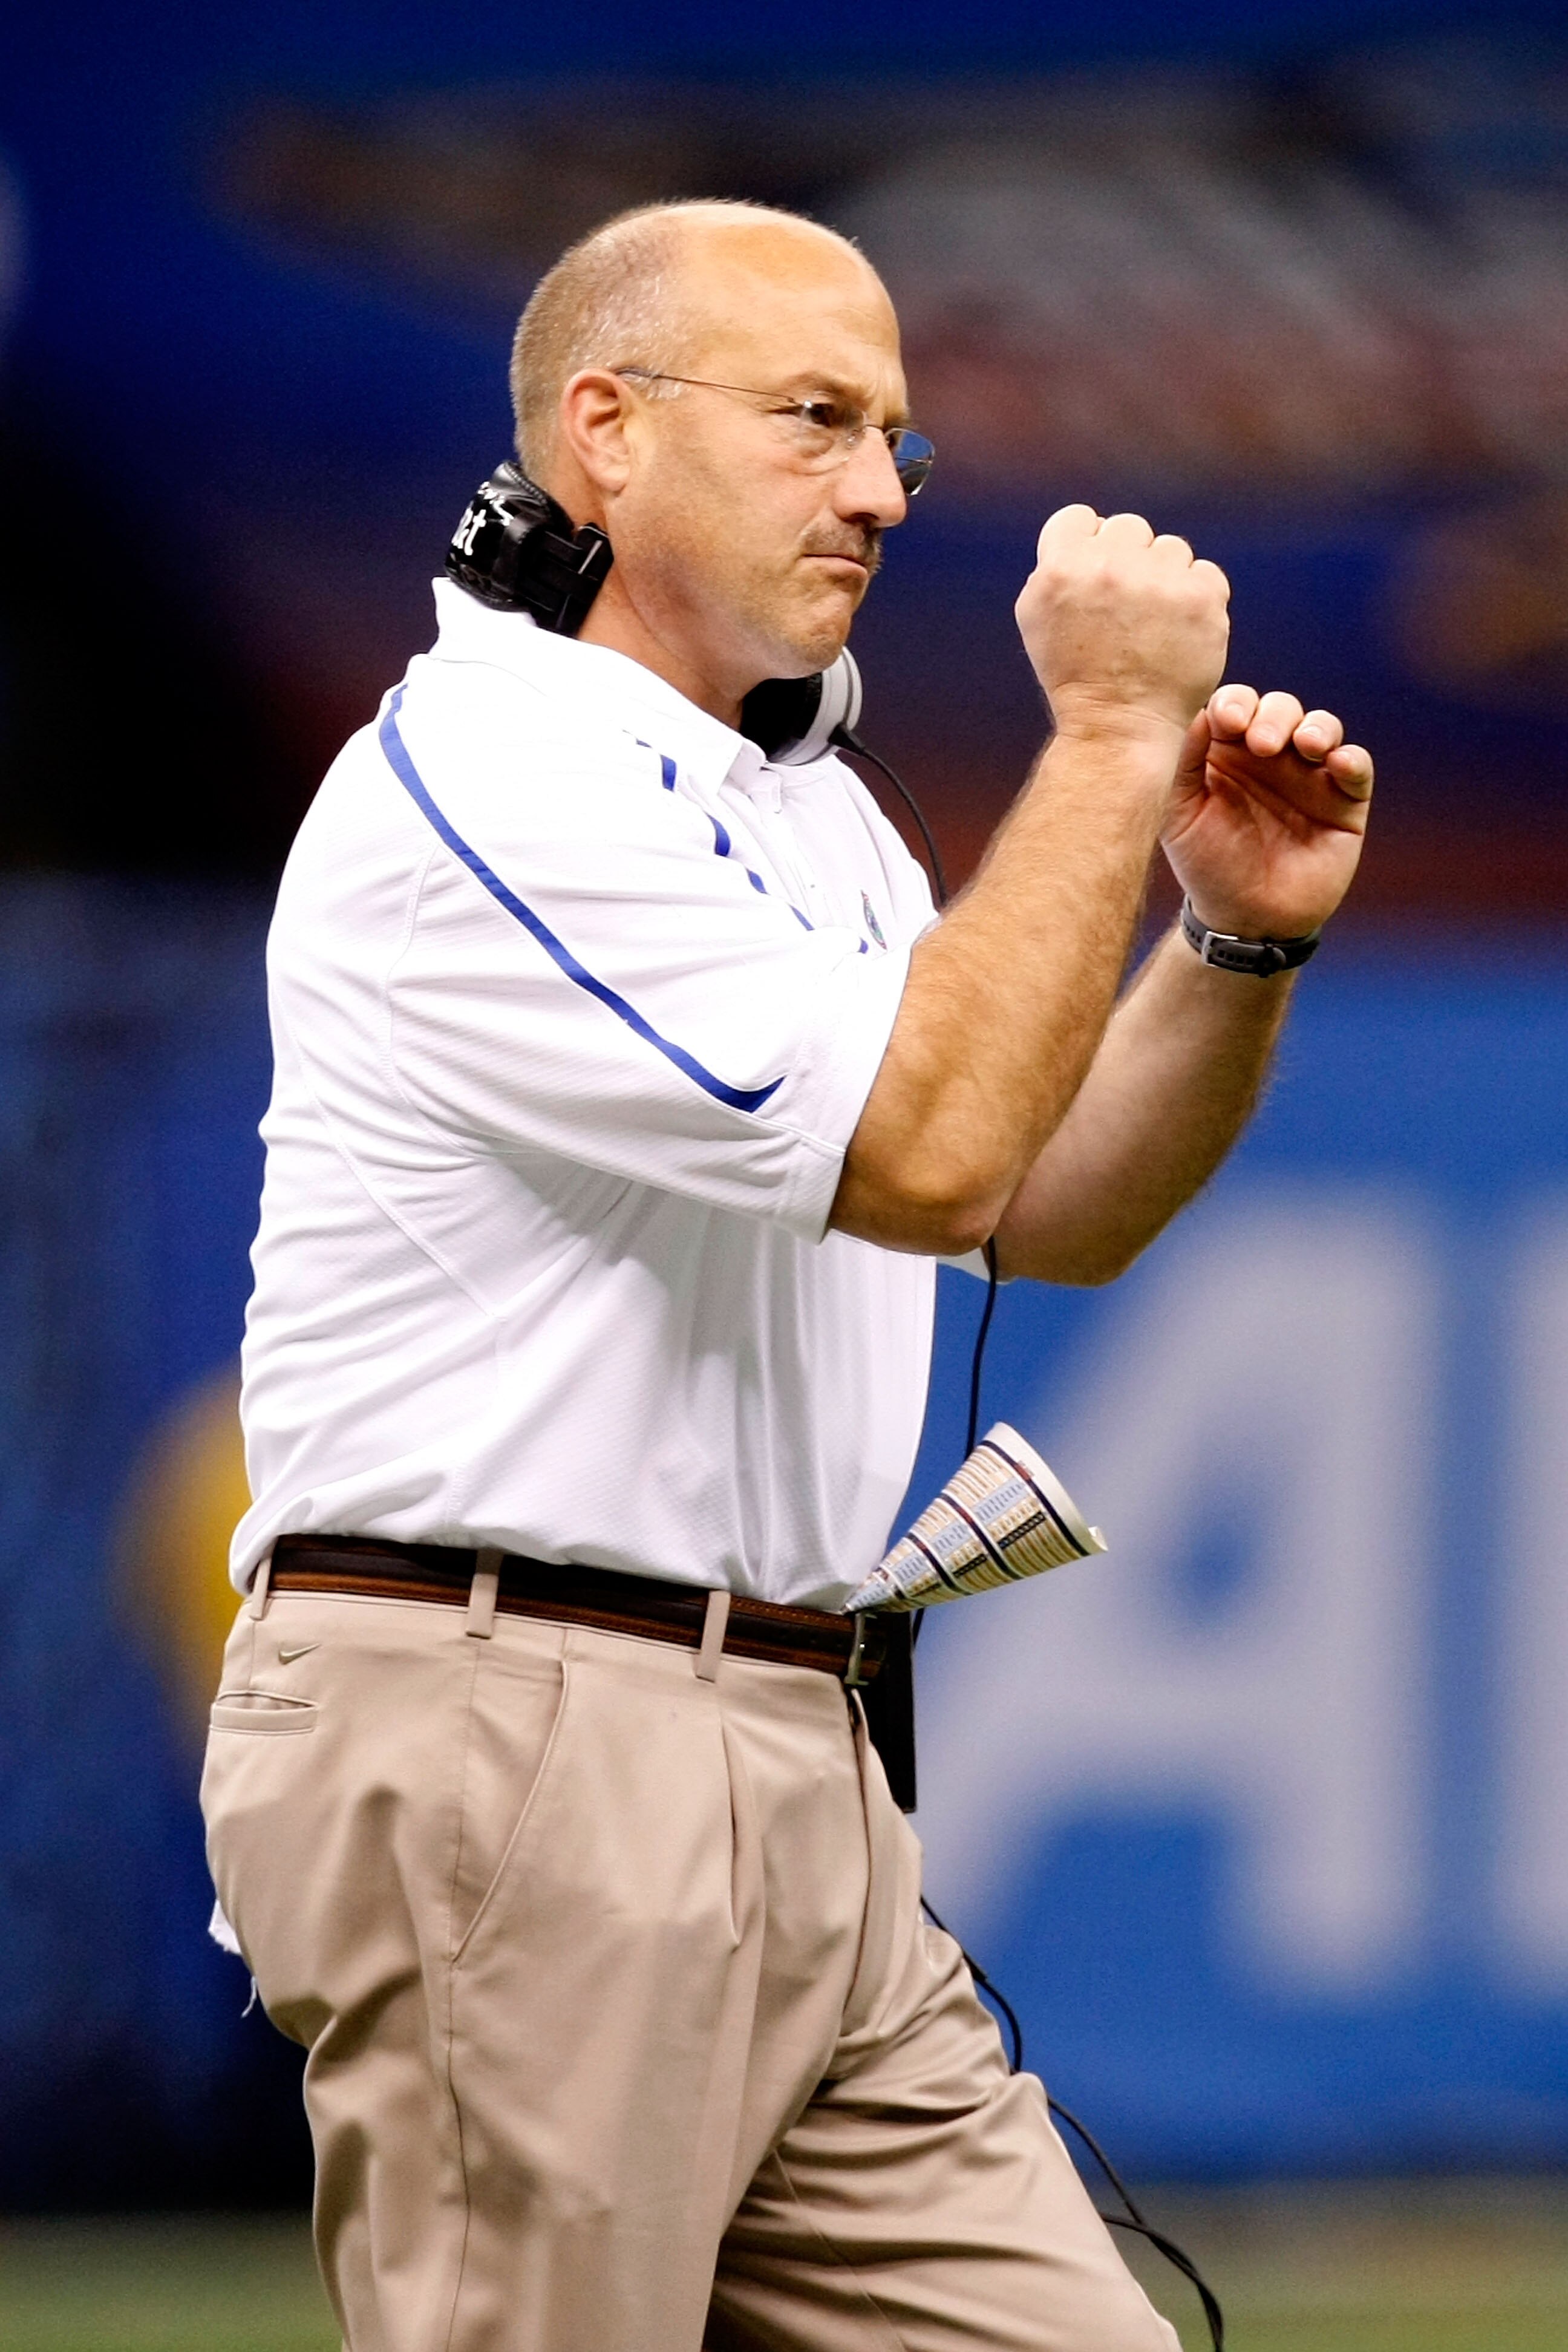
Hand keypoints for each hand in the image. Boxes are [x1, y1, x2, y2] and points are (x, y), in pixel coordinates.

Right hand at [1015, 506, 1231, 744]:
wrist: (1118, 726)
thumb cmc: (1075, 675)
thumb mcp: (1038, 617)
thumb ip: (1056, 566)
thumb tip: (1088, 531)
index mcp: (1061, 567)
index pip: (1079, 518)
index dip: (1086, 545)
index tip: (1093, 579)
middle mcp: (1110, 566)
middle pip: (1128, 528)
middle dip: (1127, 561)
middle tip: (1126, 609)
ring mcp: (1159, 581)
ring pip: (1170, 549)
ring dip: (1164, 579)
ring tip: (1153, 625)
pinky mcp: (1201, 599)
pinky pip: (1204, 573)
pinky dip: (1195, 600)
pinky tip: (1179, 631)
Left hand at [1162, 686, 1374, 937]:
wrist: (1246, 920)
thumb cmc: (1207, 866)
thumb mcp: (1179, 816)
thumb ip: (1183, 765)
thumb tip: (1198, 713)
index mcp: (1228, 752)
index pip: (1235, 705)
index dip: (1235, 703)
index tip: (1227, 722)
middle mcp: (1271, 756)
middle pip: (1280, 708)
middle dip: (1273, 716)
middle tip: (1262, 745)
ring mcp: (1310, 776)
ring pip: (1322, 727)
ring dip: (1316, 727)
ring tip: (1305, 747)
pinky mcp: (1344, 801)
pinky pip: (1357, 766)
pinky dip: (1351, 758)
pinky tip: (1337, 763)